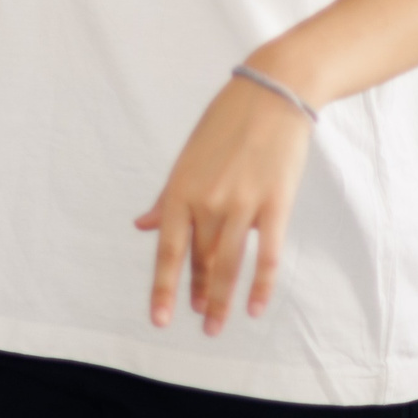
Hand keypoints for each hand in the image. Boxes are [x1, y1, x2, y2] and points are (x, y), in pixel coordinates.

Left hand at [135, 74, 313, 333]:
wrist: (272, 92)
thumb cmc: (226, 123)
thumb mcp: (188, 157)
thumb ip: (168, 198)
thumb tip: (142, 225)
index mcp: (181, 188)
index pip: (169, 250)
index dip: (163, 288)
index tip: (159, 319)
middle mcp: (208, 200)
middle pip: (201, 261)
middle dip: (198, 295)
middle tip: (198, 322)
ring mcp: (242, 203)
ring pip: (229, 265)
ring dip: (221, 300)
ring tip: (215, 325)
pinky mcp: (275, 203)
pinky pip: (267, 256)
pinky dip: (261, 286)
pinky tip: (255, 308)